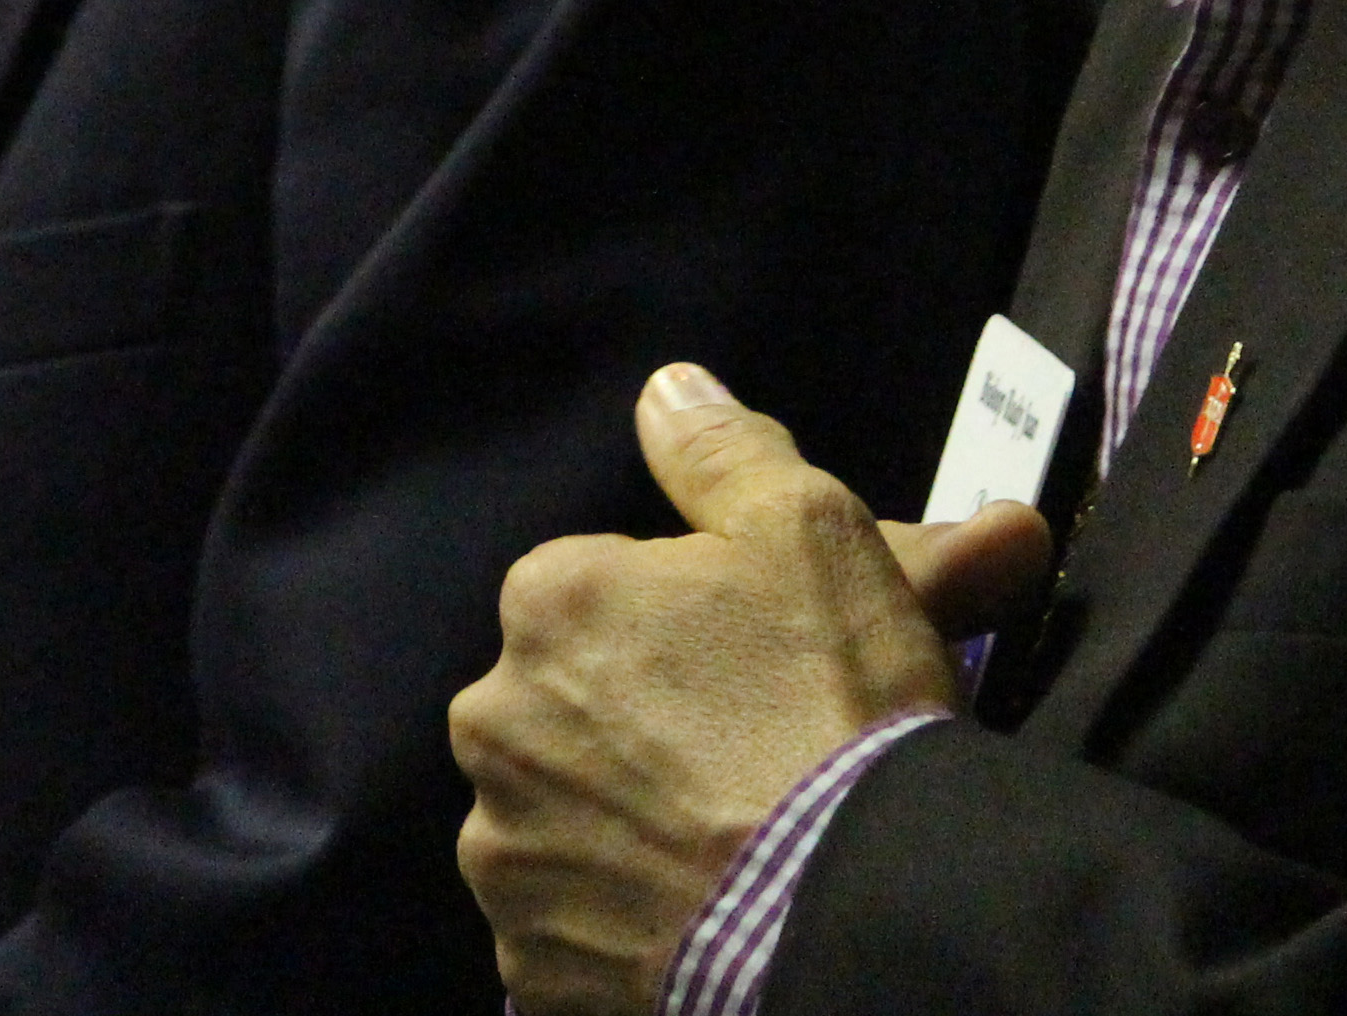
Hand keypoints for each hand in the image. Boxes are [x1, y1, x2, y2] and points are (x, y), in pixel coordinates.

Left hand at [451, 367, 1053, 1015]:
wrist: (851, 910)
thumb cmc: (829, 705)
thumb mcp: (808, 527)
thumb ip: (721, 449)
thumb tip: (664, 389)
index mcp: (548, 602)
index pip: (608, 592)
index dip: (697, 629)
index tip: (768, 670)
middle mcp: (494, 724)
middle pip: (579, 707)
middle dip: (652, 726)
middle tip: (760, 761)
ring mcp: (507, 859)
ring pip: (569, 819)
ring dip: (633, 827)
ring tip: (742, 846)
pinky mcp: (531, 972)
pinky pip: (575, 931)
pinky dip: (631, 924)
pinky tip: (710, 918)